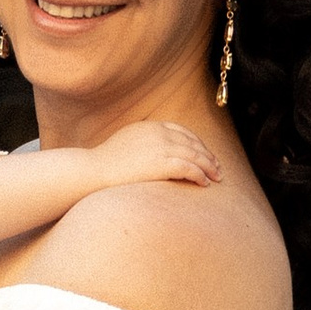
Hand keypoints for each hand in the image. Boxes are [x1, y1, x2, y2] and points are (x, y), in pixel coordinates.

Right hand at [94, 119, 219, 191]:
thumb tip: (151, 152)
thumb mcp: (126, 143)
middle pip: (192, 142)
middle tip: (217, 167)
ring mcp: (162, 147)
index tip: (204, 154)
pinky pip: (189, 168)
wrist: (93, 171)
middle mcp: (159, 133)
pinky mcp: (162, 163)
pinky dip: (200, 175)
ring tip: (217, 176)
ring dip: (209, 166)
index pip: (183, 132)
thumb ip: (142, 142)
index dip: (197, 143)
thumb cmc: (104, 163)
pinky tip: (204, 183)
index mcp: (151, 126)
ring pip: (195, 155)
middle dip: (207, 155)